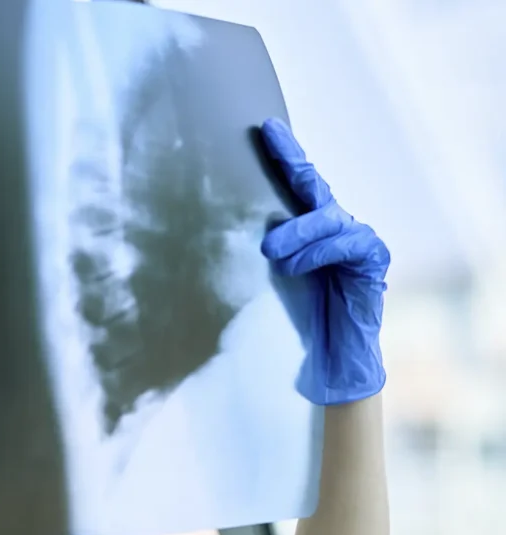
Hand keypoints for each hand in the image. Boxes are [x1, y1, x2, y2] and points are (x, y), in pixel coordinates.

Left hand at [259, 118, 389, 404]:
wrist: (330, 364)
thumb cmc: (294, 322)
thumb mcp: (264, 281)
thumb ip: (254, 255)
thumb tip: (206, 233)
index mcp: (309, 230)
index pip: (297, 185)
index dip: (286, 154)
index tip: (267, 126)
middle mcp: (335, 227)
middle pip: (313, 187)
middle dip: (292, 159)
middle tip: (268, 136)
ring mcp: (357, 242)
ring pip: (327, 216)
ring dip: (297, 231)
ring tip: (272, 252)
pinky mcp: (372, 262)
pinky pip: (348, 243)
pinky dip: (319, 250)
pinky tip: (296, 264)